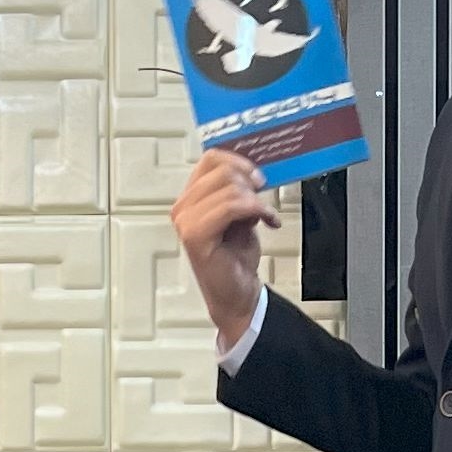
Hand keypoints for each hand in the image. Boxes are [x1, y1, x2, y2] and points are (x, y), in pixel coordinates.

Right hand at [171, 147, 281, 344]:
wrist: (236, 292)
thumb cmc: (235, 258)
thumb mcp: (241, 215)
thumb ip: (239, 192)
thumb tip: (252, 175)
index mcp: (191, 198)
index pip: (211, 159)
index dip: (238, 162)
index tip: (257, 177)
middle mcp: (183, 206)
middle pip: (221, 170)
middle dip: (249, 183)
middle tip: (261, 202)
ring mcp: (186, 221)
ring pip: (229, 188)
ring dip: (256, 200)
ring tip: (266, 216)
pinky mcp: (196, 235)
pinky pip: (231, 207)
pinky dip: (256, 209)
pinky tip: (268, 221)